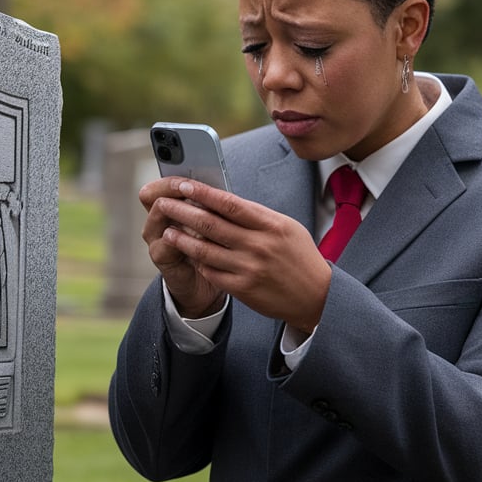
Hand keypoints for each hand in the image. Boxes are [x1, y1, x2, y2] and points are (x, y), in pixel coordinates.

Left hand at [140, 178, 331, 332]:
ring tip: (168, 230)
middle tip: (164, 203)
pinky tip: (187, 254)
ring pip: (205, 249)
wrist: (316, 296)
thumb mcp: (286, 227)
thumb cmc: (300, 257)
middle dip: (182, 211)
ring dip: (182, 238)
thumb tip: (224, 200)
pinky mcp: (243, 288)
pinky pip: (211, 272)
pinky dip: (197, 261)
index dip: (203, 193)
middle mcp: (258, 245)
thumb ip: (257, 215)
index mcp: (270, 225)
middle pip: (211, 224)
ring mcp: (249, 268)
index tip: (184, 185)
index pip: (229, 203)